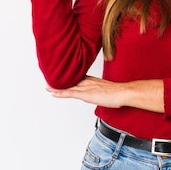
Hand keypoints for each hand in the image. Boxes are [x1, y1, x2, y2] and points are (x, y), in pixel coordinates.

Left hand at [46, 76, 164, 112]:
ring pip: (68, 86)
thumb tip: (102, 93)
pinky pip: (70, 93)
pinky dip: (60, 92)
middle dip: (60, 80)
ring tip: (47, 86)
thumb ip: (102, 90)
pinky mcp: (85, 94)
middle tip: (49, 78)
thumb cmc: (119, 92)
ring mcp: (86, 87)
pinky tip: (53, 92)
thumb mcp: (108, 89)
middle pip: (71, 80)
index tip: (62, 75)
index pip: (78, 77)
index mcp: (93, 80)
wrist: (123, 92)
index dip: (69, 77)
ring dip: (56, 86)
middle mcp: (88, 82)